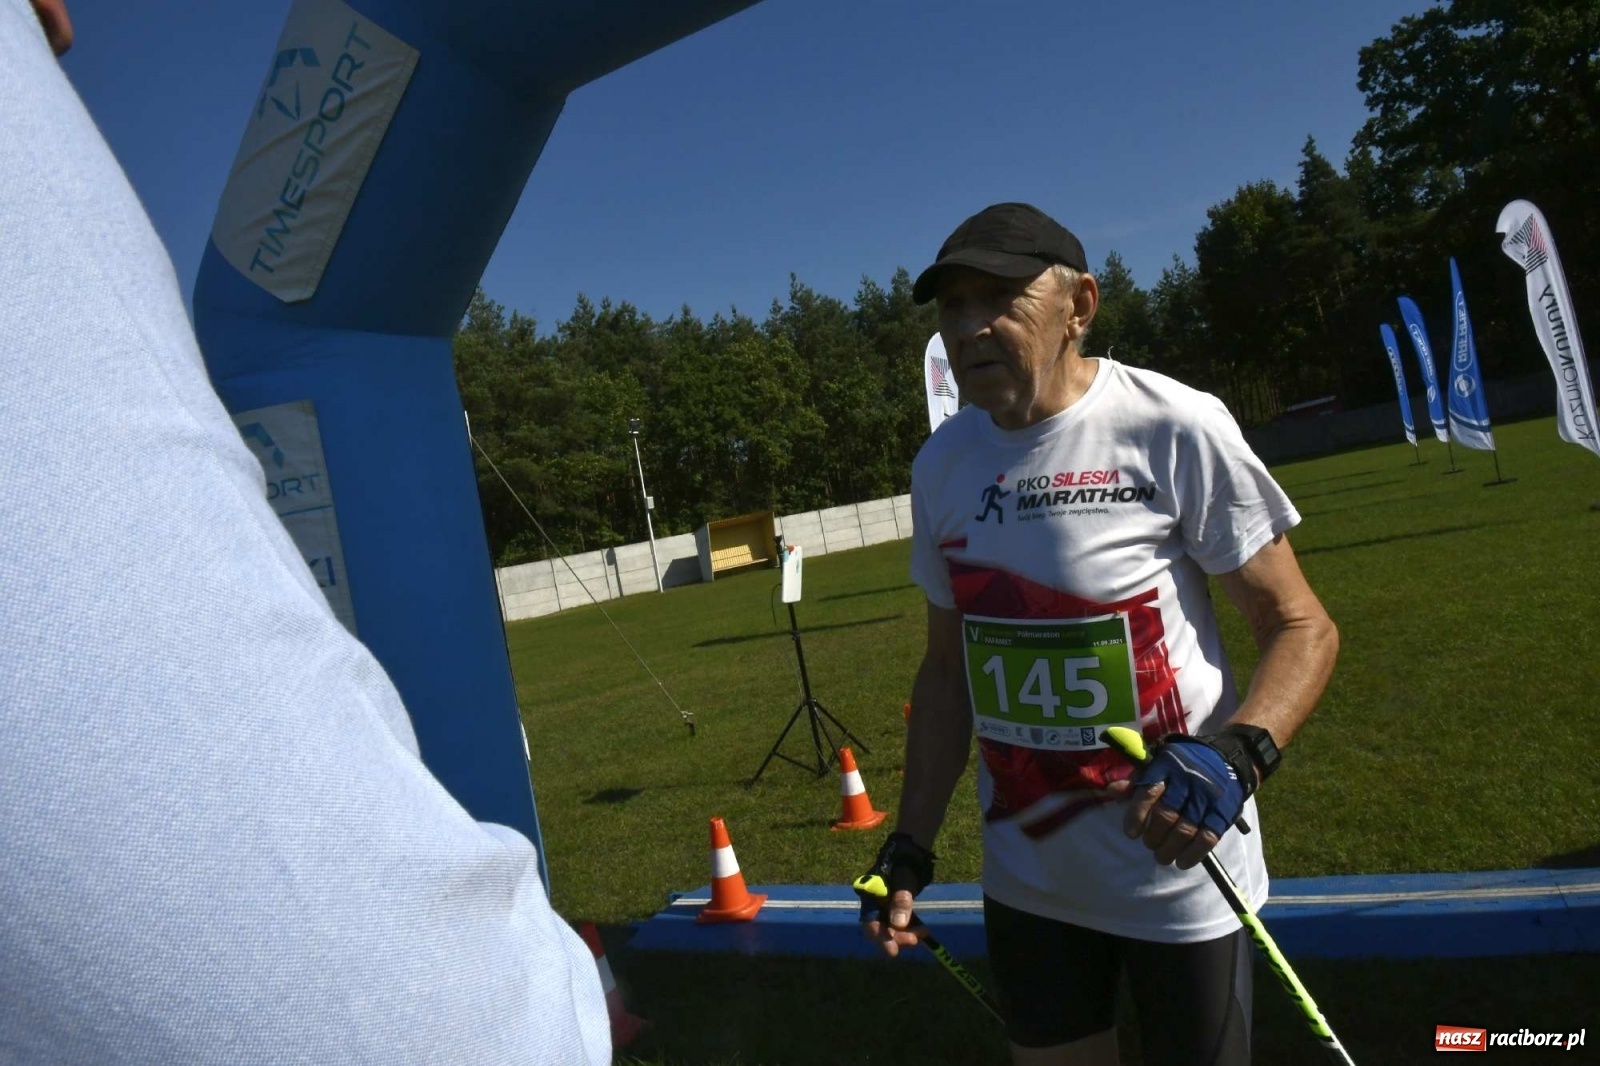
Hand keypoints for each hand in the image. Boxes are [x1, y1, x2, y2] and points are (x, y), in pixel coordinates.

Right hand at [854, 832, 934, 957]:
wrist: (911, 852)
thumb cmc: (904, 862)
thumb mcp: (904, 879)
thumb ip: (901, 900)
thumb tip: (899, 923)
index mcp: (869, 895)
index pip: (870, 922)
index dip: (881, 938)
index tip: (893, 952)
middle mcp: (874, 904)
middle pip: (880, 929)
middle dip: (896, 938)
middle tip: (914, 941)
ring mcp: (884, 906)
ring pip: (891, 928)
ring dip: (905, 934)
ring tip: (923, 934)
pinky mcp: (894, 908)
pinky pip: (900, 923)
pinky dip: (909, 928)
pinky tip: (921, 930)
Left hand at [1121, 736, 1248, 869]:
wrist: (1225, 759)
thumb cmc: (1182, 765)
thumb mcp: (1157, 763)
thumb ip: (1136, 780)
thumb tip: (1110, 791)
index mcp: (1167, 767)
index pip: (1148, 792)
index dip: (1137, 815)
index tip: (1130, 833)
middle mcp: (1187, 781)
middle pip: (1166, 815)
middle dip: (1153, 836)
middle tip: (1149, 844)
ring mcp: (1207, 797)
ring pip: (1185, 830)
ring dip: (1170, 849)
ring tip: (1162, 857)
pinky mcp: (1223, 812)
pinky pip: (1208, 838)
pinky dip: (1193, 854)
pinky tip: (1182, 862)